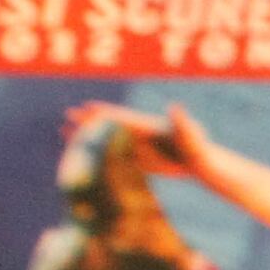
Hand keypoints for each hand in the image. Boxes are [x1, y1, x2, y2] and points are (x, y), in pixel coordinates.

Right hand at [69, 100, 214, 181]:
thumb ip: (181, 121)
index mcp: (147, 125)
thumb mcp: (190, 133)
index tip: (87, 107)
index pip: (121, 117)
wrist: (202, 162)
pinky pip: (116, 156)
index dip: (105, 112)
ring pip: (109, 141)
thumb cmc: (198, 147)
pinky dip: (101, 154)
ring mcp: (138, 146)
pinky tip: (87, 156)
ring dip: (90, 138)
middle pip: (109, 125)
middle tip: (67, 115)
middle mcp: (139, 134)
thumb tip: (176, 107)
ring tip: (67, 133)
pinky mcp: (140, 159)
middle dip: (89, 121)